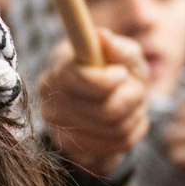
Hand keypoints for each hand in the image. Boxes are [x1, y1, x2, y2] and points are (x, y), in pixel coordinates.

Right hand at [37, 31, 150, 176]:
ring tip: (132, 106)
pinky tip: (123, 123)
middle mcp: (49, 92)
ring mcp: (55, 122)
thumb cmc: (120, 72)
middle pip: (104, 110)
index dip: (106, 81)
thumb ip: (119, 48)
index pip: (78, 78)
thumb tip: (103, 37)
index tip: (122, 74)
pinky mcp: (66, 146)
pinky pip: (111, 148)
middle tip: (134, 91)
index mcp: (61, 63)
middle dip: (131, 100)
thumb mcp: (127, 55)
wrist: (111, 108)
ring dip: (133, 117)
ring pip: (113, 131)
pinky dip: (127, 135)